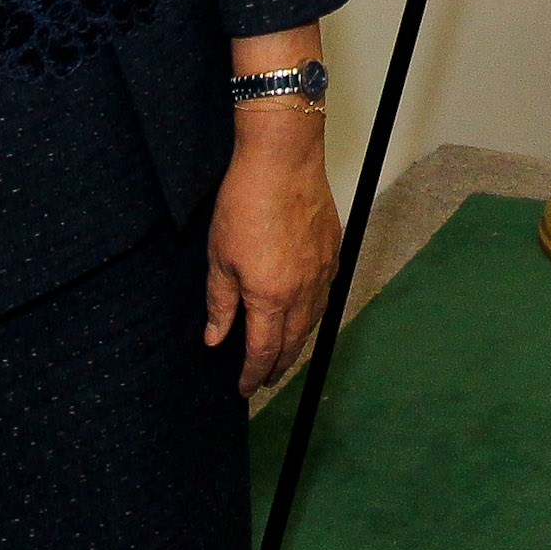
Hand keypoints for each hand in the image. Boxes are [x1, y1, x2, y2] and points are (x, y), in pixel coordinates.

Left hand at [207, 105, 338, 393]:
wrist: (283, 160)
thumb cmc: (245, 203)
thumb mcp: (219, 256)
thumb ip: (220, 303)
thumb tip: (216, 338)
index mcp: (270, 296)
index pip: (264, 350)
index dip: (254, 374)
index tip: (245, 388)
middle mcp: (303, 290)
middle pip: (293, 342)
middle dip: (278, 366)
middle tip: (265, 378)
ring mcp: (324, 270)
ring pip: (313, 321)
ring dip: (297, 342)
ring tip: (283, 352)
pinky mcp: (334, 250)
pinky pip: (325, 294)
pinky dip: (312, 313)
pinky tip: (303, 311)